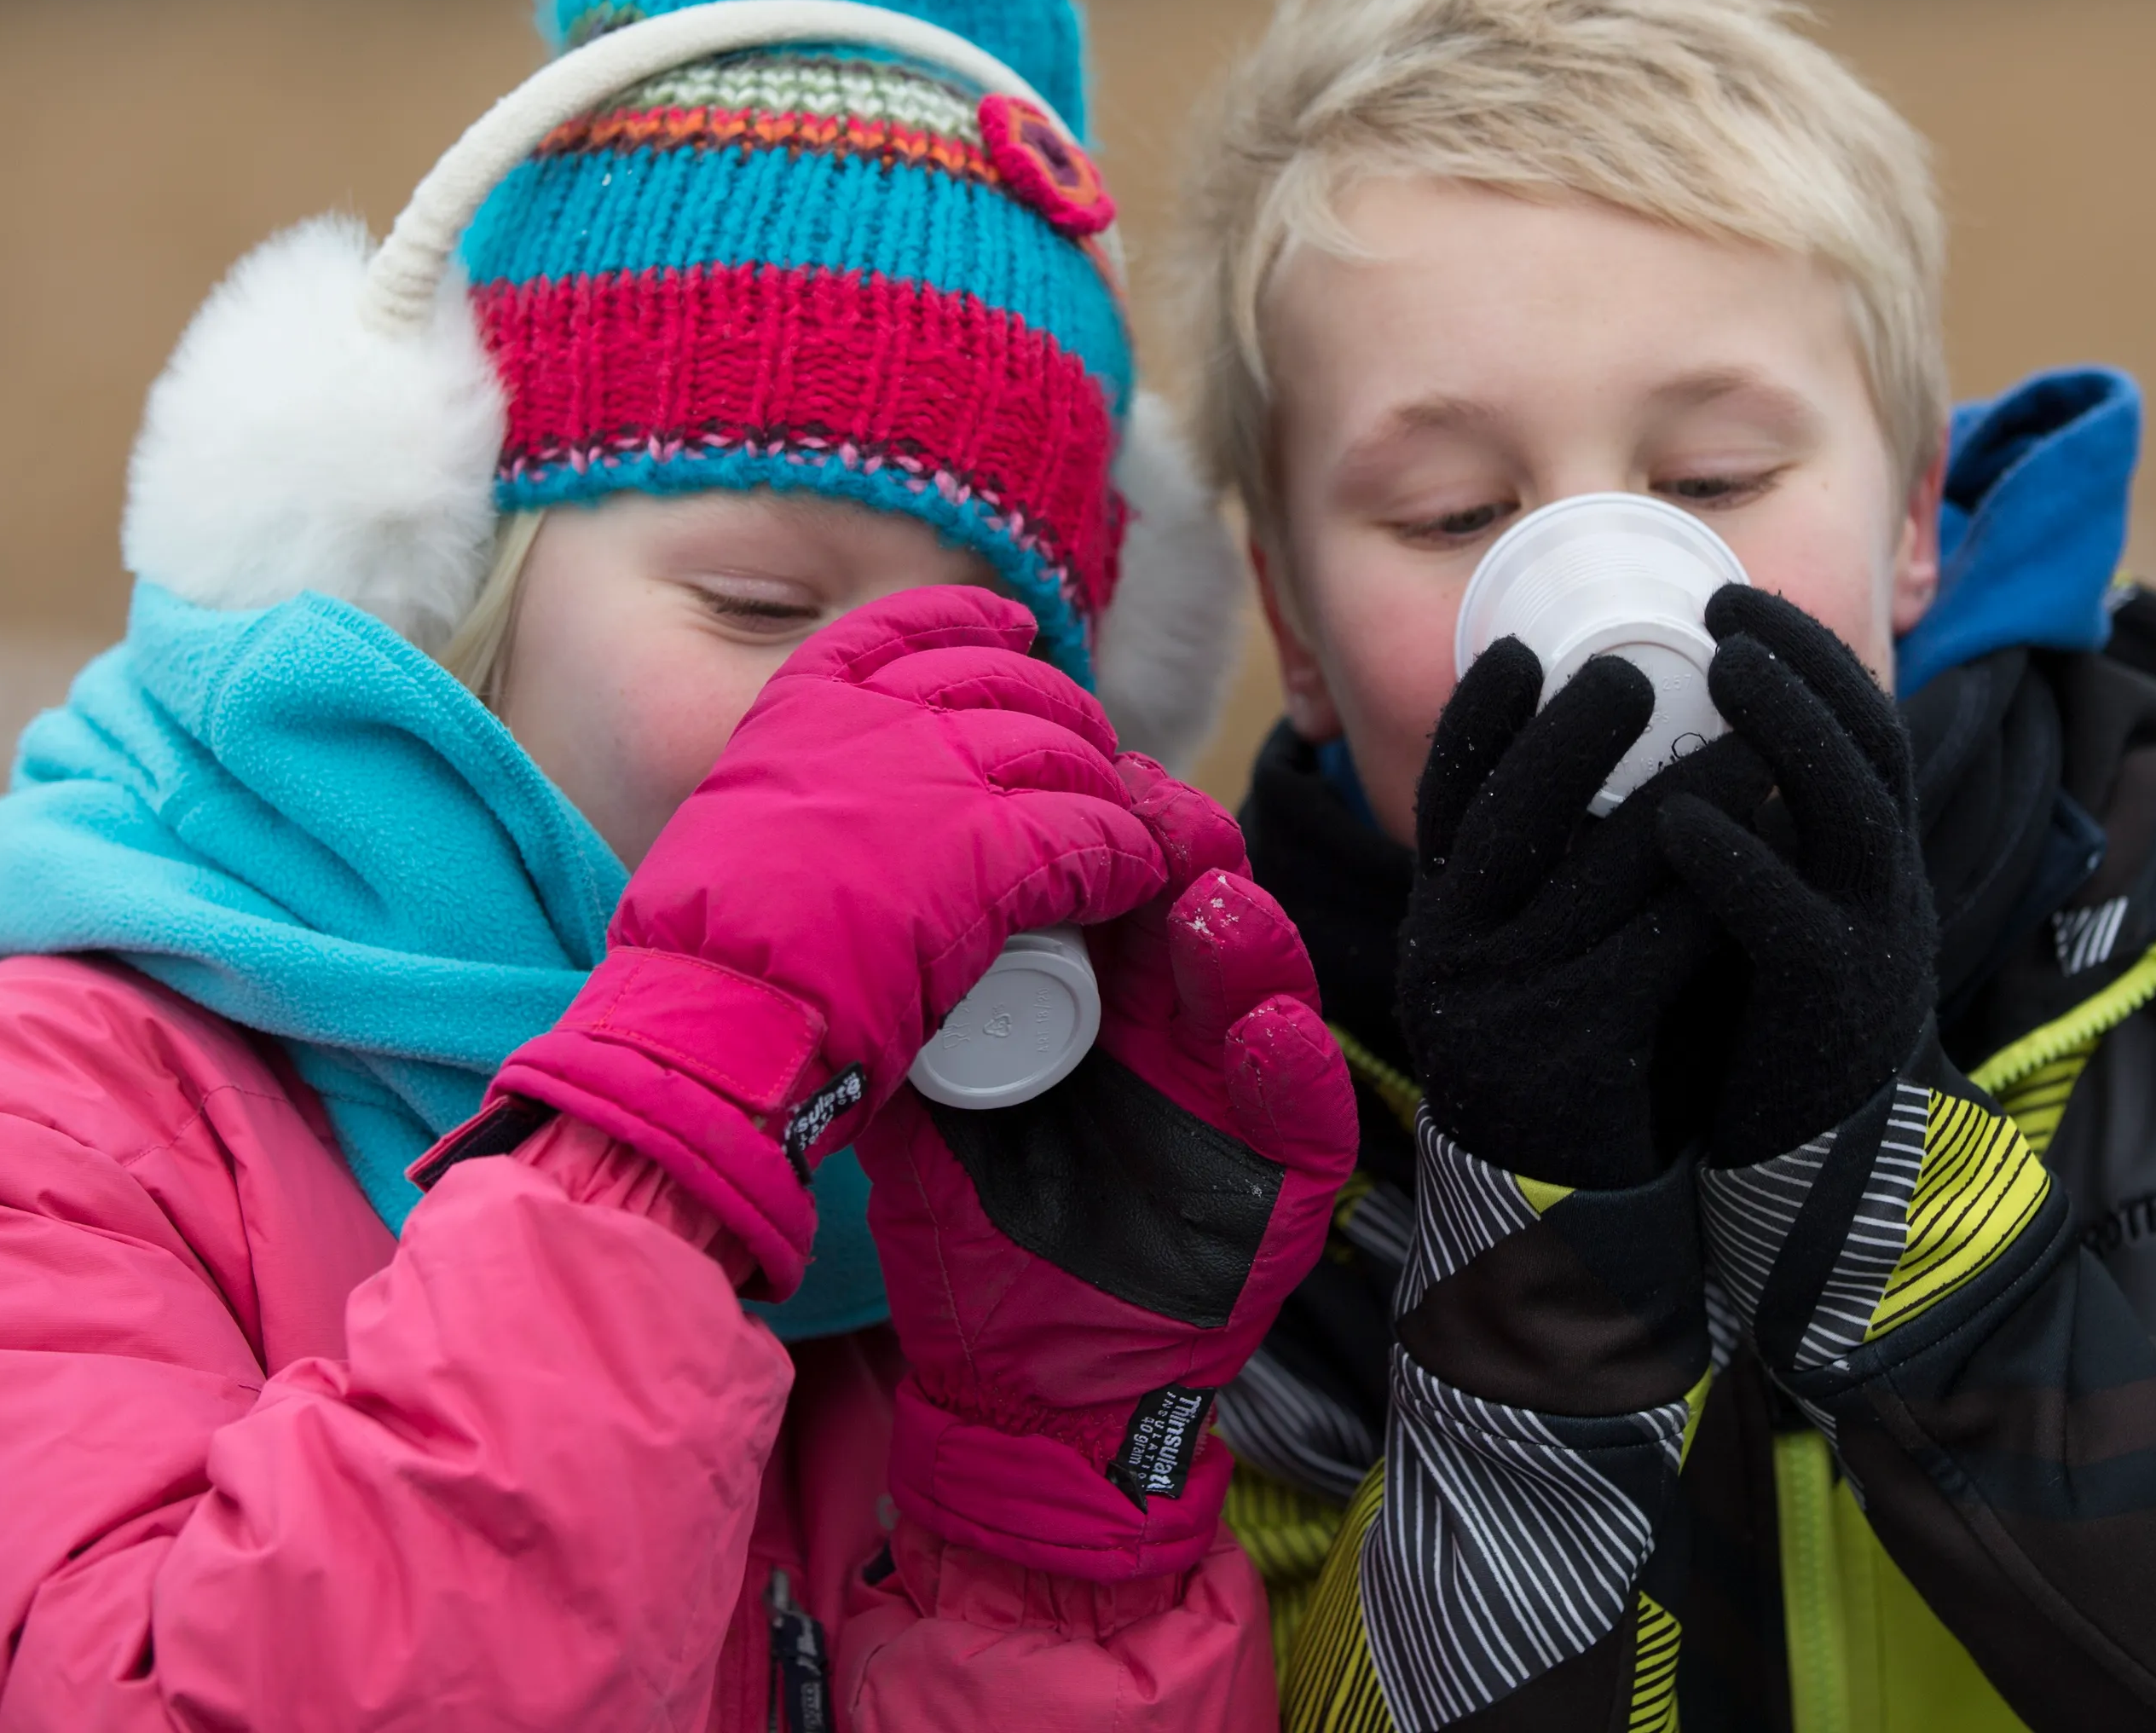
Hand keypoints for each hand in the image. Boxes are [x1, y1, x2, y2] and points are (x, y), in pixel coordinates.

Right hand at [421, 586, 1167, 1295]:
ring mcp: (938, 776)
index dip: (972, 621)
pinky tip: (1134, 875)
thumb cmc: (707, 952)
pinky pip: (1090, 835)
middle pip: (1009, 683)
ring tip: (1119, 824)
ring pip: (1062, 754)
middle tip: (1089, 755)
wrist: (716, 1008)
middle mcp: (878, 721)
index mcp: (805, 707)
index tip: (1014, 629)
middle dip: (1063, 713)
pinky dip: (1123, 854)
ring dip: (1104, 789)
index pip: (905, 626)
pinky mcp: (993, 849)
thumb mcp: (736, 825)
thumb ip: (795, 797)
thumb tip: (831, 818)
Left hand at [858, 756, 1356, 1578]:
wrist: (1020, 1382)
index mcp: (1105, 993)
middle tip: (1146, 810)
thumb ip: (915, 1013)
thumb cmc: (980, 1231)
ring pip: (1272, 988)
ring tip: (1207, 903)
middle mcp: (1183, 1024)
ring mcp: (1241, 1093)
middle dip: (1184, 849)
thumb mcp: (930, 1102)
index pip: (1126, 881)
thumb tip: (844, 908)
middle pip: (1208, 906)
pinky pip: (1310, 1110)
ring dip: (1247, 938)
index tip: (1079, 773)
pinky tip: (1265, 1035)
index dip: (1112, 825)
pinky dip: (1293, 1066)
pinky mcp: (1288, 1175)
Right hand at [1395, 638, 1768, 1188]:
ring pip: (1602, 871)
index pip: (1440, 797)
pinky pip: (1657, 947)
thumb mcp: (1519, 956)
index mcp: (1440, 918)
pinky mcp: (1577, 1048)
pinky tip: (1767, 850)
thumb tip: (1597, 748)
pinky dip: (1716, 890)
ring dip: (1682, 797)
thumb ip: (1545, 875)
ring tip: (1747, 745)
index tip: (1516, 647)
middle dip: (1572, 731)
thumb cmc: (1558, 1050)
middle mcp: (1456, 950)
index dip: (1474, 718)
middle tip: (1635, 669)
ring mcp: (1508, 1001)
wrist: (1552, 1206)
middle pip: (1509, 812)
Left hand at [1653, 585, 1935, 1170]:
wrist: (1814, 1176)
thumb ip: (1748, 836)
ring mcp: (1870, 948)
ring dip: (1790, 732)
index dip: (1810, 653)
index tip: (1736, 596)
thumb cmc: (1764, 1026)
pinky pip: (1795, 926)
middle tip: (1727, 607)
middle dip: (1807, 665)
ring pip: (1853, 815)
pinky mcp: (1831, 1016)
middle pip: (1872, 747)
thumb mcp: (1768, 912)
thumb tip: (1670, 745)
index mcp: (1868, 858)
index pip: (1863, 726)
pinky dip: (1739, 865)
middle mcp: (1885, 888)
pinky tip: (1677, 821)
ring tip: (1723, 669)